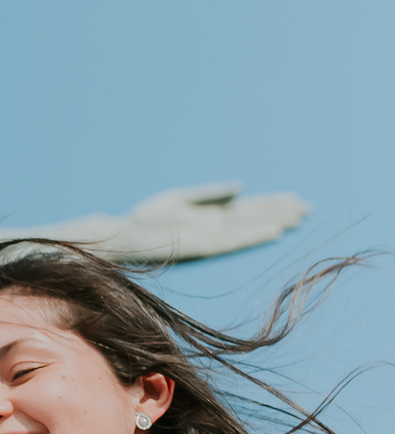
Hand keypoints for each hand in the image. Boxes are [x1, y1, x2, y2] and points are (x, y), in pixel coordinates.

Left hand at [116, 182, 309, 261]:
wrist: (125, 234)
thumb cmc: (149, 217)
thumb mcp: (180, 198)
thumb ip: (211, 193)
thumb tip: (241, 187)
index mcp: (211, 214)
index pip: (248, 208)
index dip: (271, 203)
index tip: (294, 198)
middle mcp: (215, 225)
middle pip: (254, 216)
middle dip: (280, 211)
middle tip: (308, 208)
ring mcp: (211, 235)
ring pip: (250, 227)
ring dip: (274, 221)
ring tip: (298, 216)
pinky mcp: (202, 246)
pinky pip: (234, 240)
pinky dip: (254, 235)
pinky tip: (273, 230)